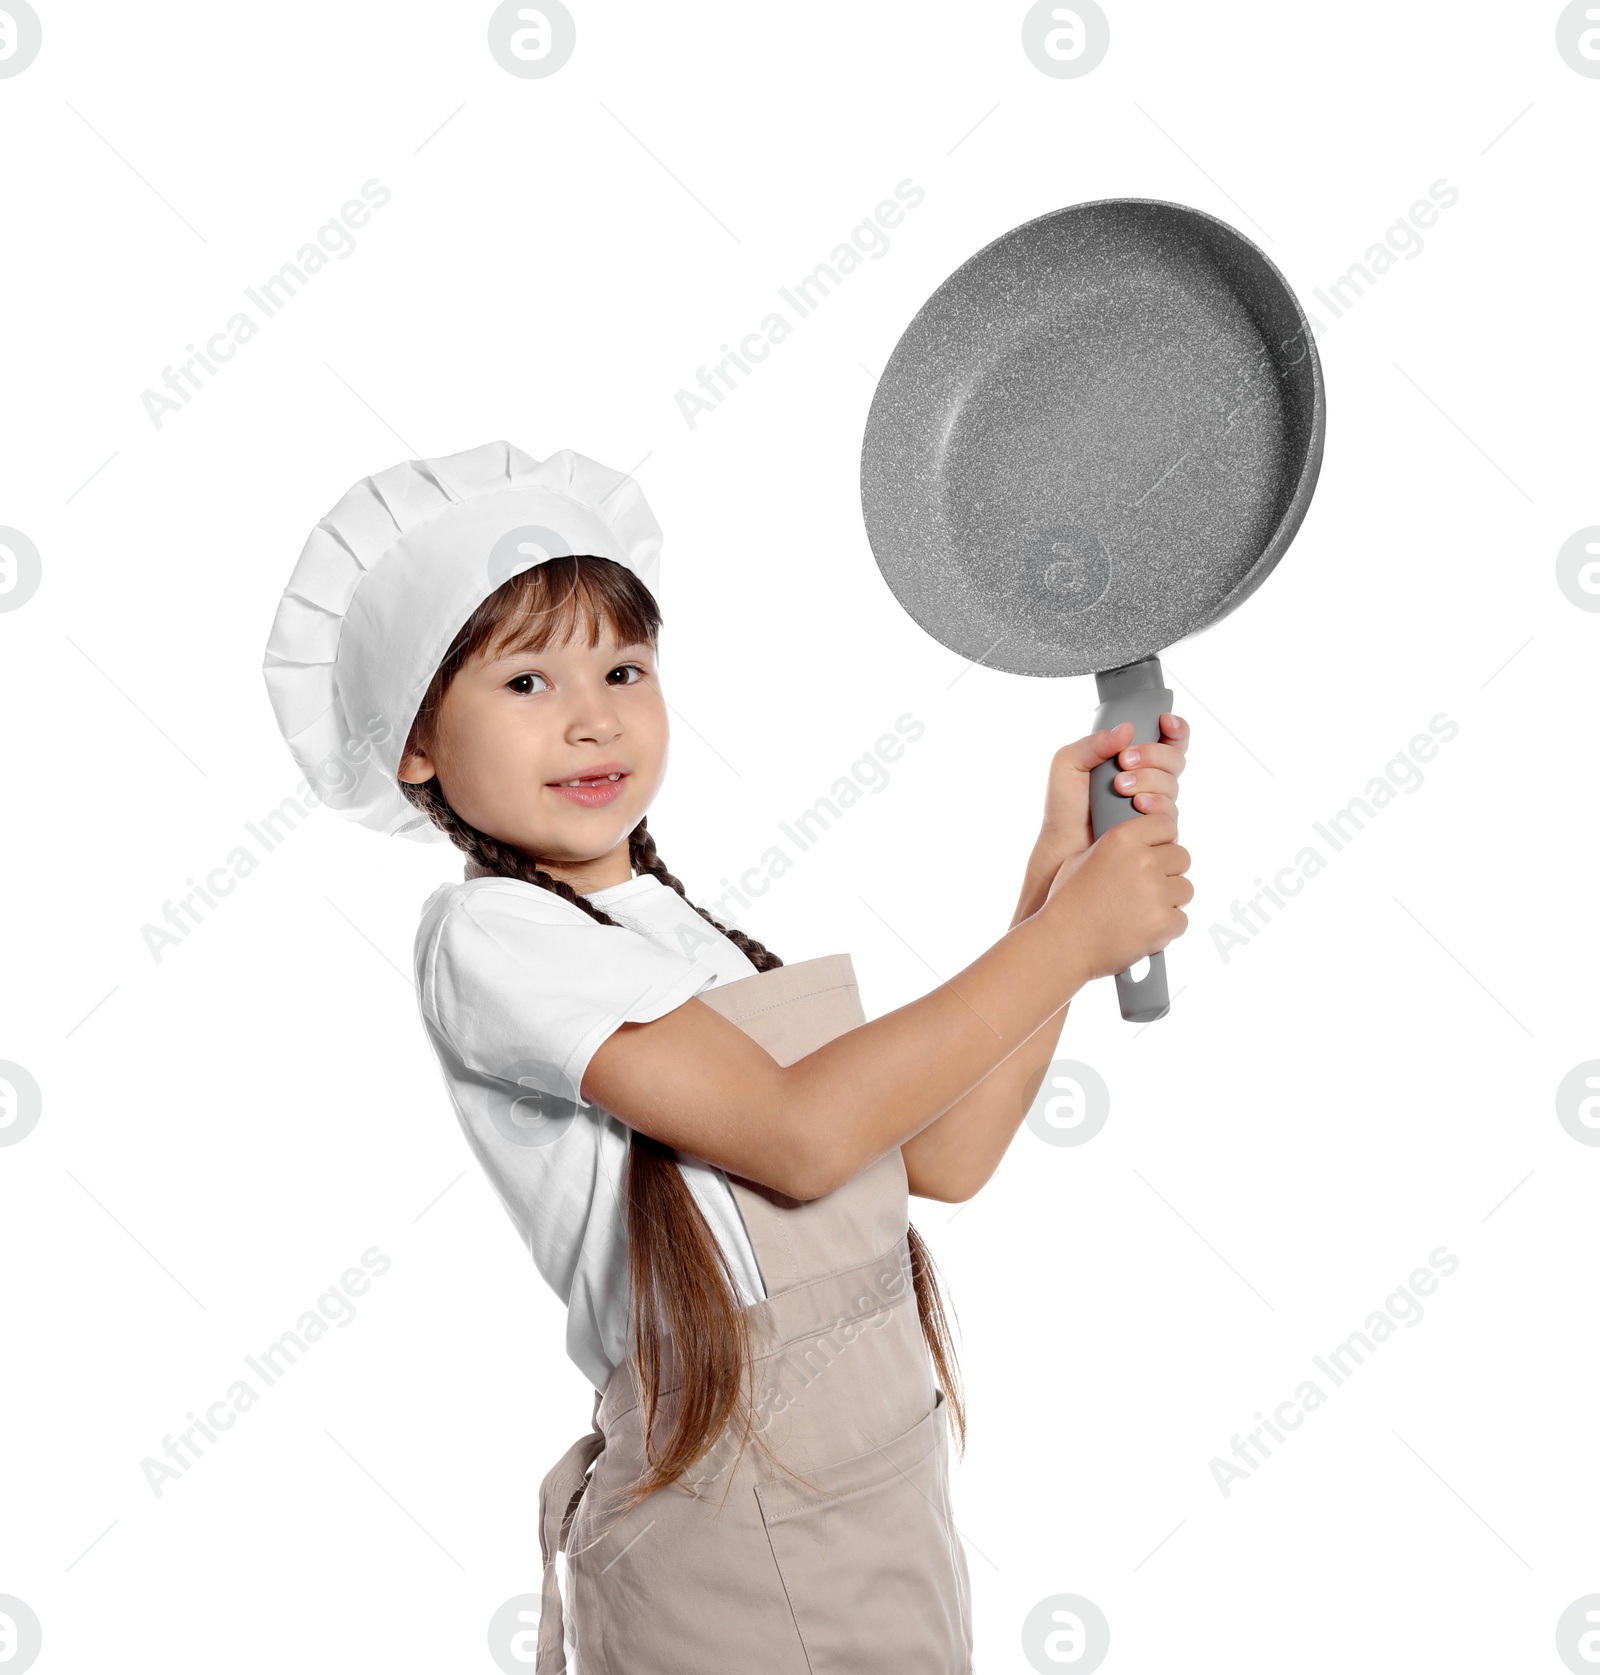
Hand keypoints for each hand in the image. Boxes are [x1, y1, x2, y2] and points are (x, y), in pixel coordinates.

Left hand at [1036, 712, 1189, 863]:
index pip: (1167, 739)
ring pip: (1172, 784)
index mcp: (1132, 758)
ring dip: (1149, 780)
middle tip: (1124, 761)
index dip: (1175, 728)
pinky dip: (1156, 804)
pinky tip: (1137, 806)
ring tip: (1120, 786)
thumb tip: (1127, 729)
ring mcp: (1154, 803)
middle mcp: (1149, 779)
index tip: (1164, 721)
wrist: (1063, 846)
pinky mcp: (1156, 828)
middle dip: (1153, 755)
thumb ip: (1095, 743)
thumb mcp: (1069, 763)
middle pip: (1174, 758)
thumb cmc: (1065, 805)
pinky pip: (1170, 812)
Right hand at [1044, 809, 1192, 981]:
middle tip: (1147, 887)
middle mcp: (1142, 861)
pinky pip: (1181, 919)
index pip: (1166, 824)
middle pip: (1182, 857)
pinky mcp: (1163, 922)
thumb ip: (1115, 849)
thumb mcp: (1081, 859)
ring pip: (1185, 889)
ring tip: (1142, 911)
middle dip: (1168, 872)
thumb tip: (1140, 848)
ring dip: (1170, 900)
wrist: (1062, 945)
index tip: (1157, 851)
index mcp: (1121, 839)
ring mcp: (1155, 892)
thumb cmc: (1067, 904)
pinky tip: (1142, 929)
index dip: (1163, 839)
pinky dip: (1166, 927)